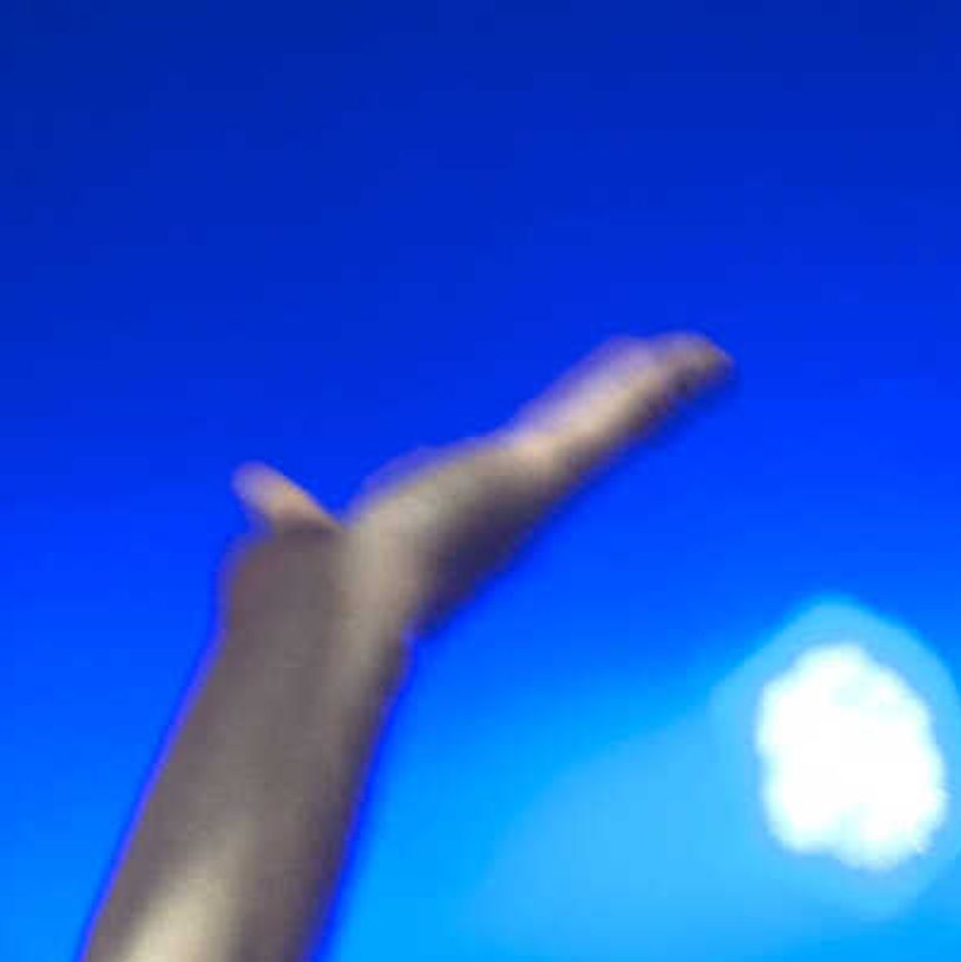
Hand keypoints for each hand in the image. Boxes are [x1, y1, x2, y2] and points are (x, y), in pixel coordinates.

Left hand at [227, 334, 732, 640]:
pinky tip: (700, 360)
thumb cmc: (317, 584)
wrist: (338, 604)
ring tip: (703, 357)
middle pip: (579, 441)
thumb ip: (294, 514)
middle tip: (672, 378)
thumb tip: (257, 490)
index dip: (555, 444)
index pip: (522, 469)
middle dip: (623, 411)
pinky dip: (656, 388)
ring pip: (606, 425)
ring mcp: (536, 489)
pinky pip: (614, 418)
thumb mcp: (308, 533)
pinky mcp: (547, 469)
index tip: (577, 428)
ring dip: (651, 389)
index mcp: (466, 520)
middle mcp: (512, 508)